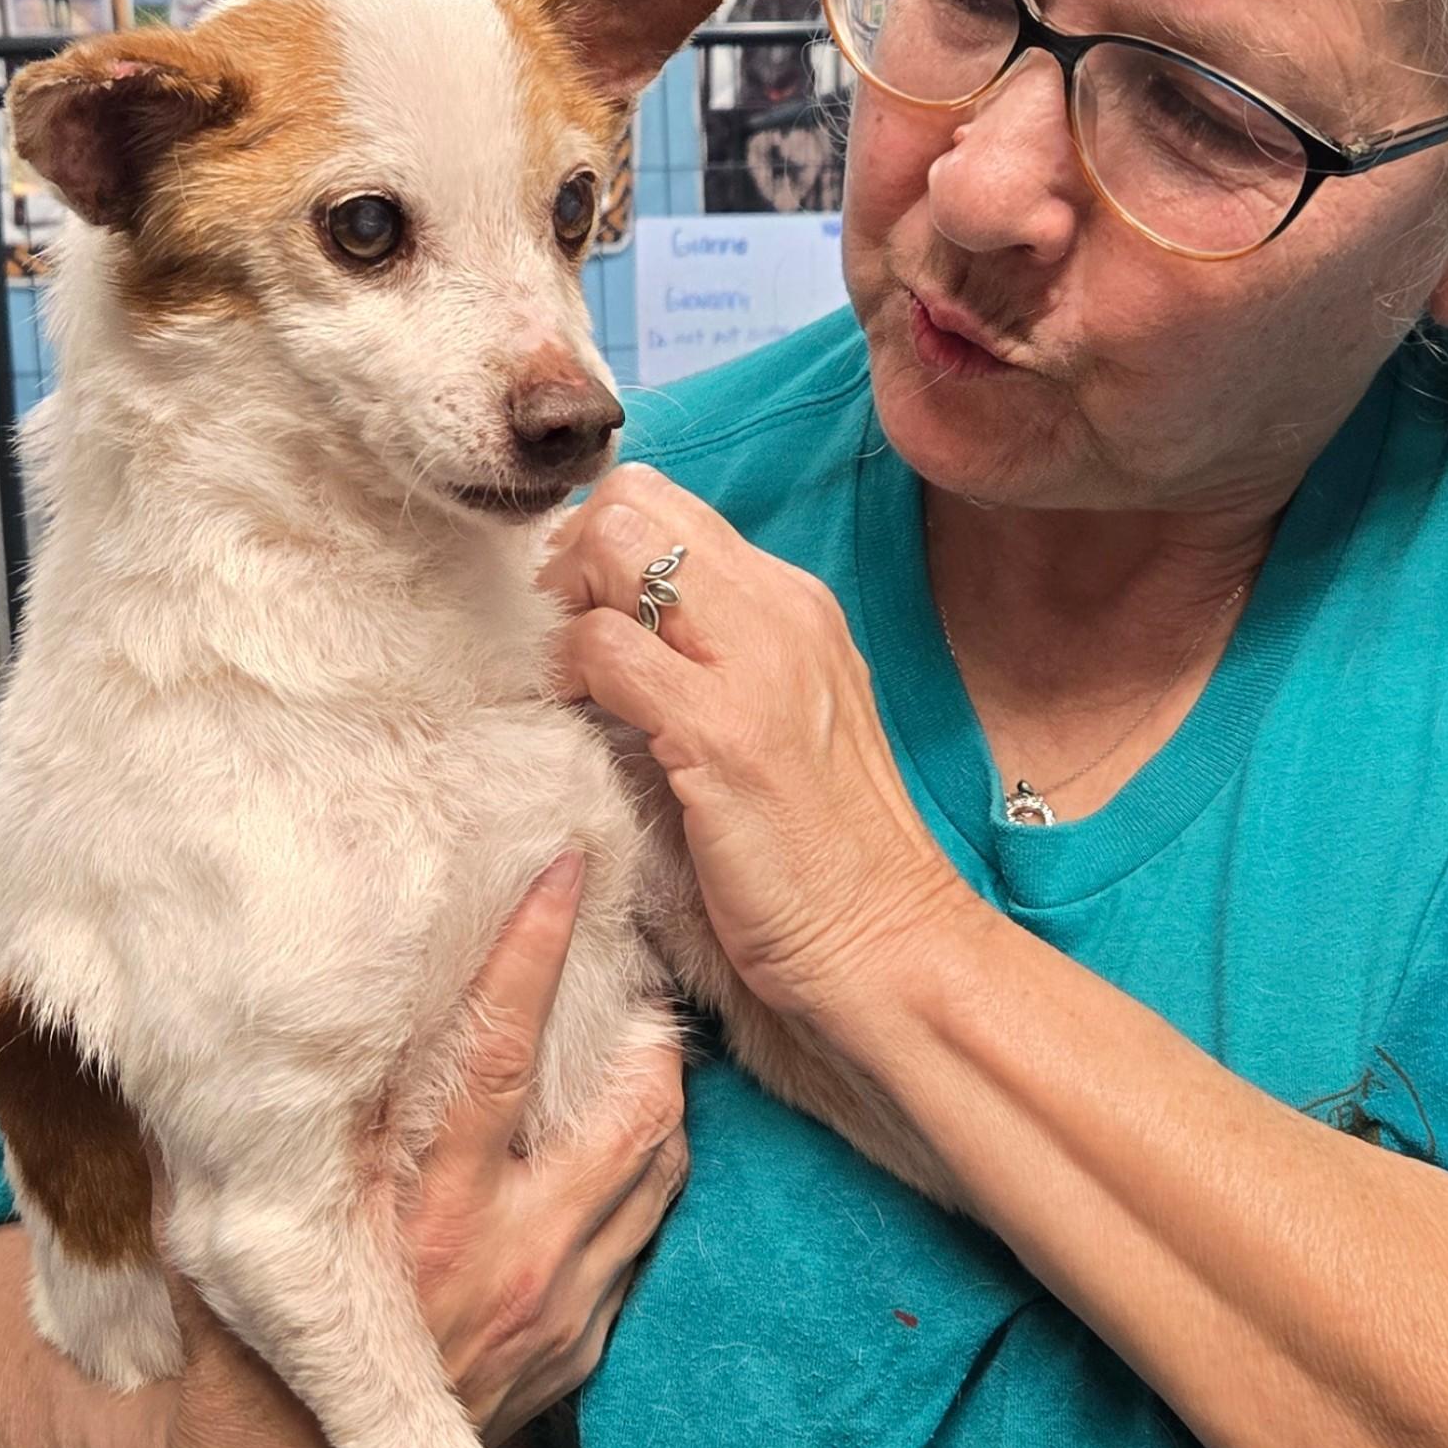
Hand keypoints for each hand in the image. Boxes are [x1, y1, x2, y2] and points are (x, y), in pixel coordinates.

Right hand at [143, 851, 685, 1447]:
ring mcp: (560, 1305)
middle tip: (636, 964)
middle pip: (631, 1110)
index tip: (562, 872)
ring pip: (659, 1168)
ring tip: (645, 1035)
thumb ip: (271, 1125)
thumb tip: (261, 1008)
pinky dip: (646, 1174)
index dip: (531, 954)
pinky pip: (645, 1236)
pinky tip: (627, 1135)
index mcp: (426, 1213)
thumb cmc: (251, 1335)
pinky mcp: (582, 1345)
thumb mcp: (240, 1221)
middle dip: (647, 1026)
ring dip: (661, 1095)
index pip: (496, 1056)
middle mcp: (511, 1255)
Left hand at [543, 467, 969, 1027]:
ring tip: (565, 689)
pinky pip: (603, 649)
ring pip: (613, 547)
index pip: (668, 508)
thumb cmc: (823, 858)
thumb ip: (719, 663)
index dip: (598, 551)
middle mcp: (781, 611)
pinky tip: (574, 726)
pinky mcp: (718, 731)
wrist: (889, 944)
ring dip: (559, 611)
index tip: (578, 623)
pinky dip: (565, 676)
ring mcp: (754, 664)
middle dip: (568, 561)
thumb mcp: (782, 725)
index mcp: (796, 607)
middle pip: (633, 503)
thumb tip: (621, 634)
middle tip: (558, 648)